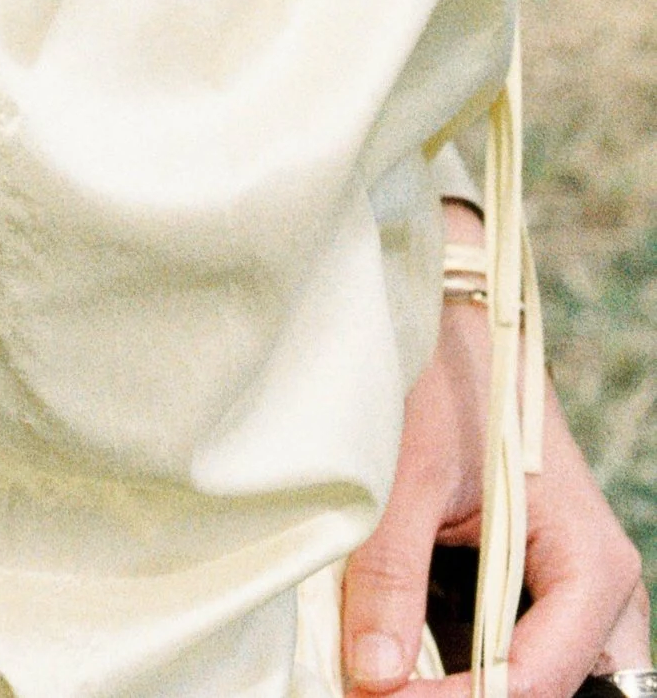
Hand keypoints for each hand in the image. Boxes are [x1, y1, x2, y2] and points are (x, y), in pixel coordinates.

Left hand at [343, 216, 649, 696]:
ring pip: (540, 678)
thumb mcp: (407, 467)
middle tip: (390, 696)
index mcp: (588, 562)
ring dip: (470, 686)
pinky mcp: (534, 583)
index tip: (381, 697)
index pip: (535, 678)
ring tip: (392, 682)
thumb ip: (389, 571)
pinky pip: (516, 651)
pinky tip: (405, 666)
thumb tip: (374, 678)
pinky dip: (465, 667)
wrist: (454, 311)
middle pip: (555, 690)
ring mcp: (570, 591)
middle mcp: (596, 589)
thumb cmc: (442, 372)